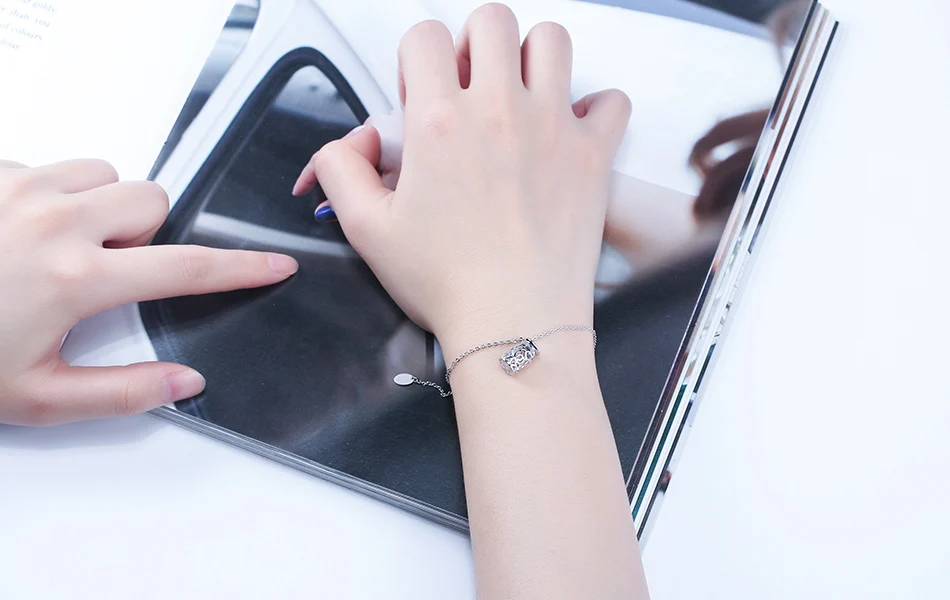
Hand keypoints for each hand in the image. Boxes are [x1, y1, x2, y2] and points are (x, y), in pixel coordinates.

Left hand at [0, 160, 298, 425]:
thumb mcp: (38, 396)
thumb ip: (124, 391)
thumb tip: (184, 382)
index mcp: (78, 279)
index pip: (188, 267)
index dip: (242, 267)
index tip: (273, 263)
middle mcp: (55, 220)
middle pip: (153, 199)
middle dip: (150, 232)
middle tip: (115, 268)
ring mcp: (19, 186)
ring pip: (106, 173)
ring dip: (105, 207)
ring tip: (68, 246)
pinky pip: (53, 165)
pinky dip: (56, 193)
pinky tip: (26, 230)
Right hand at [295, 5, 629, 355]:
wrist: (514, 326)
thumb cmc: (451, 285)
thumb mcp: (367, 231)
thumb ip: (341, 171)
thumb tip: (345, 144)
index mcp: (439, 124)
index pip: (425, 35)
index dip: (416, 58)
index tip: (422, 94)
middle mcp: (498, 112)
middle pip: (492, 19)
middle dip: (474, 41)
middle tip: (470, 84)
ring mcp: (552, 128)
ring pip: (553, 40)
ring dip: (532, 56)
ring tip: (520, 92)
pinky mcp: (592, 156)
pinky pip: (612, 101)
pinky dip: (596, 107)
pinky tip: (570, 129)